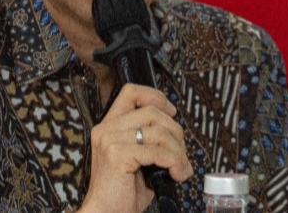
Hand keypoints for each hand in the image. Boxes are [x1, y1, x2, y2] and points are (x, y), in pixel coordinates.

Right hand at [77, 84, 193, 212]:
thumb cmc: (122, 193)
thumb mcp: (139, 161)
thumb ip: (153, 142)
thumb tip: (179, 137)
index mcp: (108, 127)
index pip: (131, 93)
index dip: (155, 97)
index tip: (171, 112)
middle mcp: (105, 129)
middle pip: (151, 112)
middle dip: (175, 133)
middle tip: (182, 155)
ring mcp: (109, 141)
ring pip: (157, 132)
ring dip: (177, 151)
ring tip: (181, 169)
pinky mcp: (117, 155)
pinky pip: (157, 151)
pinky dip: (173, 162)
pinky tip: (176, 174)